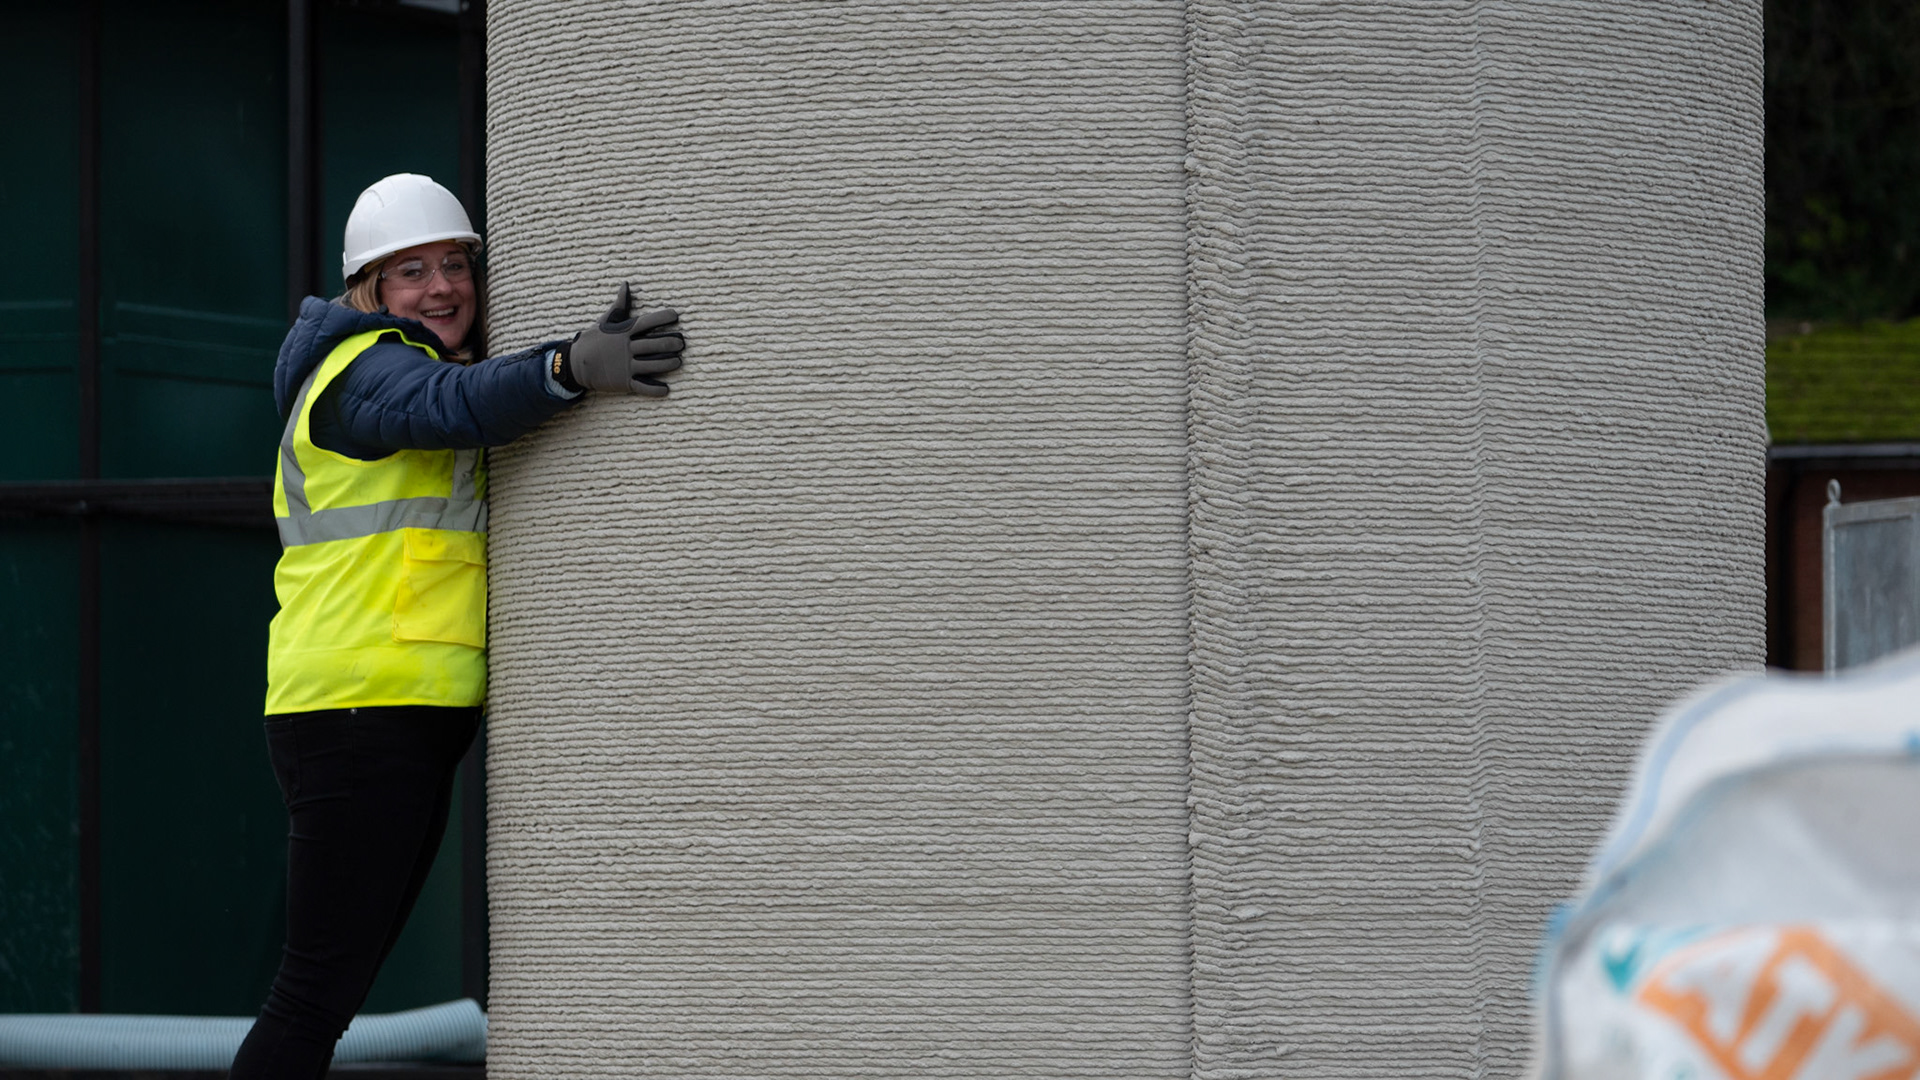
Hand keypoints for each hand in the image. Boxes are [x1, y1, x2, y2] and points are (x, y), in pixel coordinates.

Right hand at [561, 284, 683, 396]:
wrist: (575, 364)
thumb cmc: (593, 341)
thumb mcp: (604, 321)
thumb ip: (619, 305)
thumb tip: (626, 285)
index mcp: (623, 332)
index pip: (646, 322)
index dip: (662, 318)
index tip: (675, 315)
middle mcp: (626, 349)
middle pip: (653, 345)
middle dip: (670, 343)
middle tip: (682, 343)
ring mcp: (625, 366)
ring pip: (652, 365)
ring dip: (668, 363)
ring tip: (678, 361)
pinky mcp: (624, 382)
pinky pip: (642, 386)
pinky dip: (655, 389)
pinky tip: (666, 389)